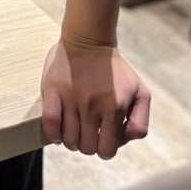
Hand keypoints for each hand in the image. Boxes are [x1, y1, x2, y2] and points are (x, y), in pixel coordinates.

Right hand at [40, 36, 150, 158]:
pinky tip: (58, 132)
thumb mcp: (140, 92)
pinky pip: (50, 122)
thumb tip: (125, 138)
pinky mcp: (53, 90)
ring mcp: (72, 98)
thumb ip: (140, 121)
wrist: (89, 39)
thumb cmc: (116, 69)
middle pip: (87, 148)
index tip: (102, 138)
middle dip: (88, 146)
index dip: (105, 149)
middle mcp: (93, 105)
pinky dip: (53, 134)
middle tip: (87, 134)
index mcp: (115, 107)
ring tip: (74, 131)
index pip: (107, 150)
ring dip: (71, 141)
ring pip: (69, 138)